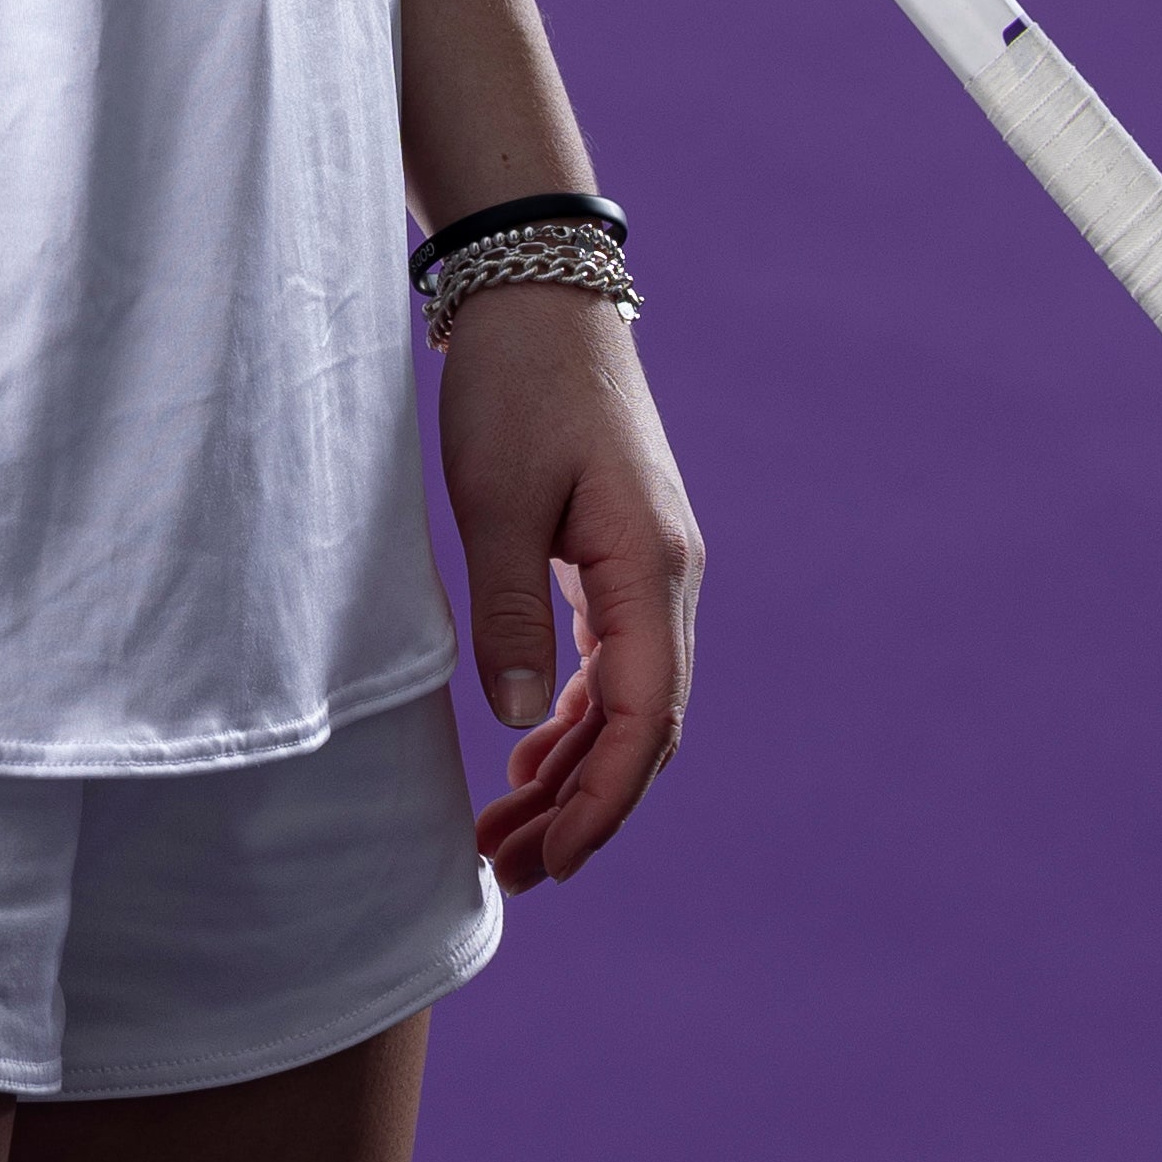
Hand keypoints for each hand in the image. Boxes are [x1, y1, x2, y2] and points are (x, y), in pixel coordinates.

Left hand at [437, 286, 701, 893]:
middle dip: (586, 807)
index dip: (602, 803)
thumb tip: (515, 725)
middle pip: (645, 726)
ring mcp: (649, 565)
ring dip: (575, 770)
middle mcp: (668, 576)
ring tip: (510, 834)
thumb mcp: (493, 498)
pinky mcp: (620, 551)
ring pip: (629, 700)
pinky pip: (613, 662)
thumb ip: (507, 611)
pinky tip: (528, 756)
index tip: (554, 863)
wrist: (538, 290)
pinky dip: (575, 718)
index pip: (643, 720)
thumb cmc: (515, 384)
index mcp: (650, 568)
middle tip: (514, 872)